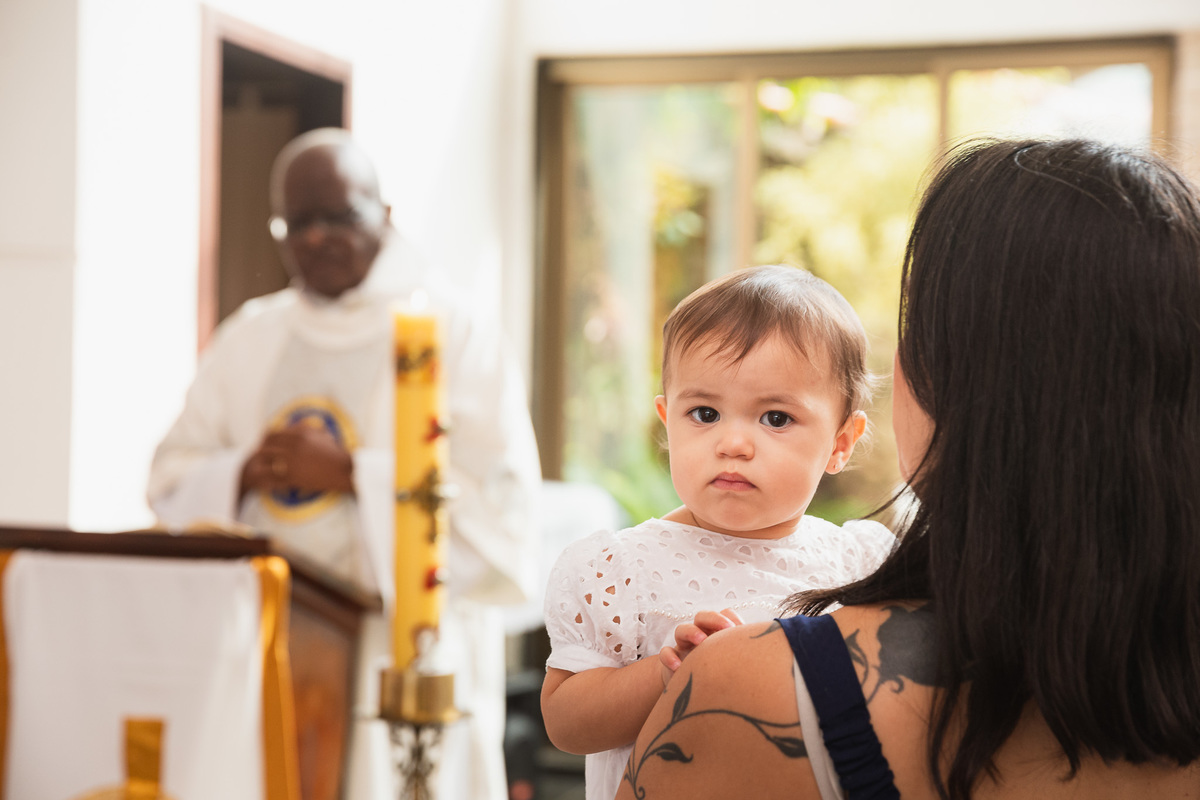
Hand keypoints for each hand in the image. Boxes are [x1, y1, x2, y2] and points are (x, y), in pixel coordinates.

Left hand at [239, 423, 353, 495]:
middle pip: (267, 446)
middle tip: (258, 458)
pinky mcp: (294, 477)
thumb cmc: (337, 454)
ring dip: (261, 466)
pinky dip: (269, 481)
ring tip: (260, 471)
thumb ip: (309, 429)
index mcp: (300, 435)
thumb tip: (302, 423)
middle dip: (261, 452)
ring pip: (267, 461)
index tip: (263, 444)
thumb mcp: (323, 435)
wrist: (345, 470)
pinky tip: (269, 484)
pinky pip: (274, 478)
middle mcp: (294, 446)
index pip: (273, 434)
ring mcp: (293, 462)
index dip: (265, 440)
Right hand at [658, 608, 743, 686]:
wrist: (693, 693)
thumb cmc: (721, 675)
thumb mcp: (735, 663)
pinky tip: (678, 667)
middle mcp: (701, 636)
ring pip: (682, 630)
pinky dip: (669, 657)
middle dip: (713, 619)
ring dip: (691, 632)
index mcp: (718, 633)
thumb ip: (748, 653)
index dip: (730, 618)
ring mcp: (684, 647)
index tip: (739, 628)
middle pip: (702, 617)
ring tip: (701, 641)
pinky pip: (665, 653)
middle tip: (726, 629)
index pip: (723, 615)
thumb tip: (776, 645)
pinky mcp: (670, 663)